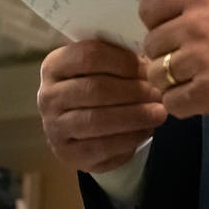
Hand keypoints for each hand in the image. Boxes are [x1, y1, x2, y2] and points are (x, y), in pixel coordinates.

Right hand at [38, 40, 166, 172]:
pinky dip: (129, 137)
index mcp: (55, 65)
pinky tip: (147, 129)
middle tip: (158, 92)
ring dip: (134, 115)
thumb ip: (122, 59)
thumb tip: (153, 60)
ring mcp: (54, 126)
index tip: (149, 67)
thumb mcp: (106, 67)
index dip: (124, 61)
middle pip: (95, 89)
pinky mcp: (67, 153)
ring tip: (160, 112)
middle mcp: (48, 95)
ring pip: (97, 120)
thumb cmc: (100, 87)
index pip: (89, 55)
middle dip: (133, 91)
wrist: (86, 129)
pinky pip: (101, 146)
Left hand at [140, 0, 208, 117]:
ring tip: (192, 81)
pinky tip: (199, 98)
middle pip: (151, 44)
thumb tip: (181, 13)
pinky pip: (174, 103)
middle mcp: (194, 25)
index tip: (167, 29)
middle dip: (164, 52)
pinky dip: (183, 103)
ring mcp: (200, 61)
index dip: (156, 21)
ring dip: (171, 80)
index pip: (150, 7)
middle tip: (183, 59)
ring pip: (158, 76)